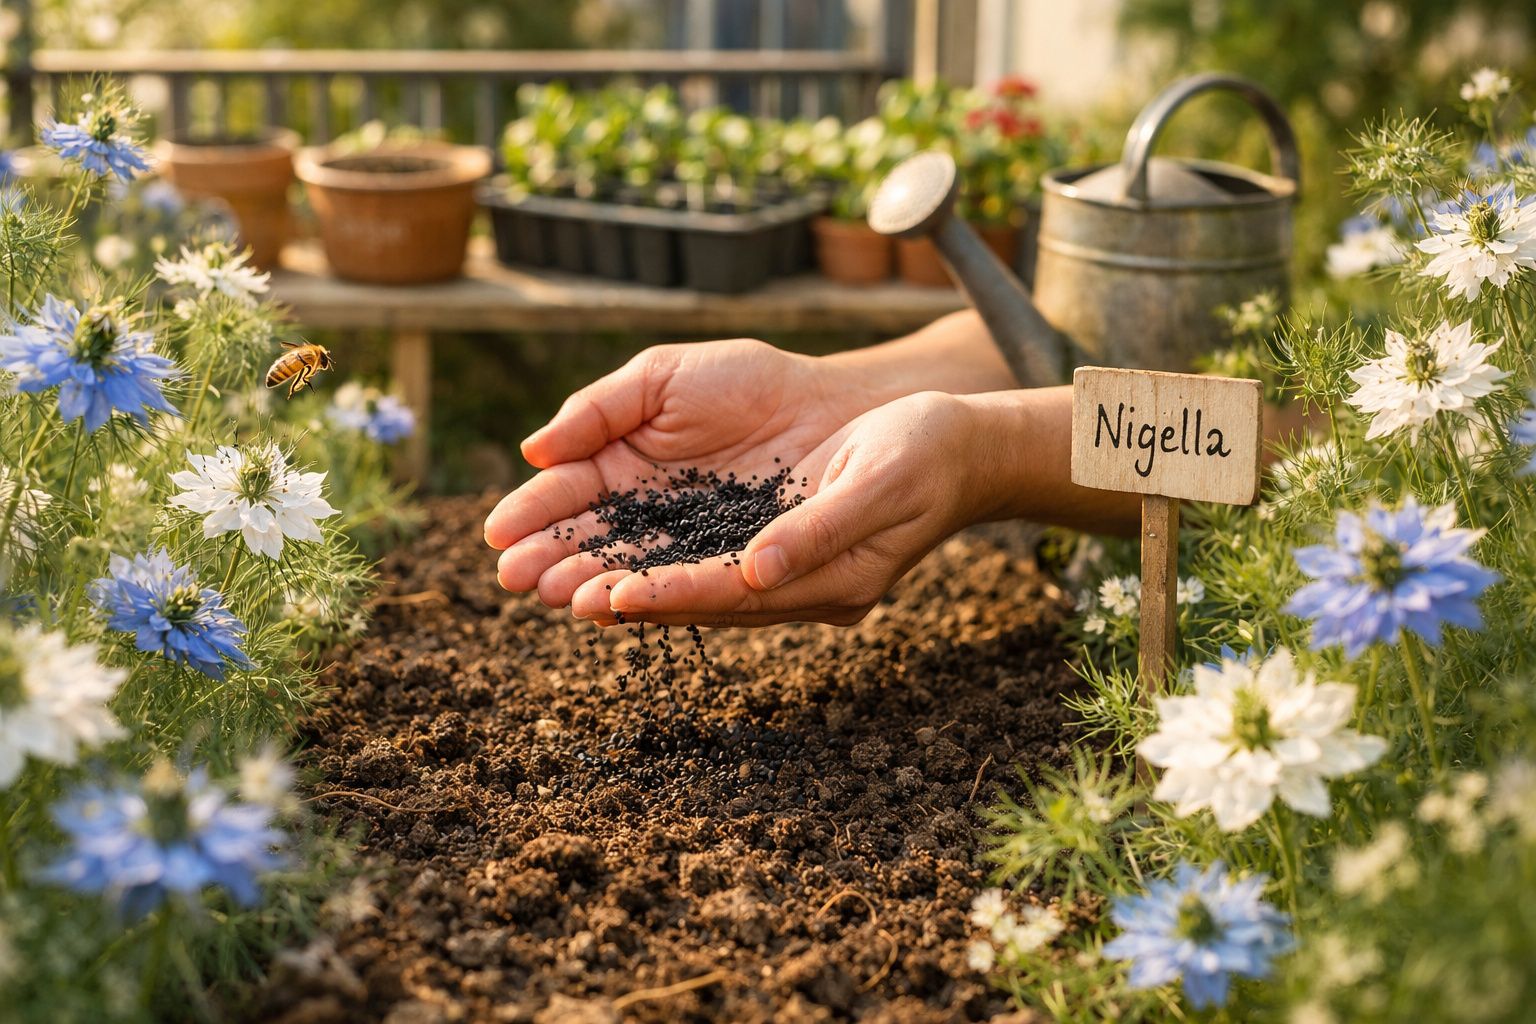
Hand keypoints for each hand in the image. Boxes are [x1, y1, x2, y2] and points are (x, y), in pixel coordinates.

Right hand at [484, 338, 881, 605]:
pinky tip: (619, 601)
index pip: (566, 494)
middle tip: (517, 576)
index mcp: (620, 465)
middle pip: (590, 542)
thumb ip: (600, 409)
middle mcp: (648, 513)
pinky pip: (690, 584)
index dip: (531, 514)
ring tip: (560, 595)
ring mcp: (688, 543)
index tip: (498, 533)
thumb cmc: (747, 381)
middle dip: (550, 559)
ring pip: (632, 569)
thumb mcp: (664, 378)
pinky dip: (654, 594)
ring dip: (591, 584)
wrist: (833, 403)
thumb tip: (534, 450)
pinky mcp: (732, 567)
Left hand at [566, 391, 1004, 626]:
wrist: (959, 443)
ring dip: (621, 577)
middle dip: (619, 594)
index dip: (668, 597)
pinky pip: (700, 550)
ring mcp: (782, 566)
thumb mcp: (881, 482)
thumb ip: (819, 531)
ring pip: (688, 577)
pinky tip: (603, 547)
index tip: (607, 598)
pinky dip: (651, 550)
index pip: (732, 595)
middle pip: (694, 596)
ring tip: (549, 578)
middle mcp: (794, 586)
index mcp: (828, 583)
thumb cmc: (927, 455)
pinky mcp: (770, 538)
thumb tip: (757, 571)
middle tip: (542, 591)